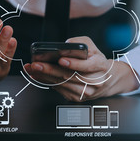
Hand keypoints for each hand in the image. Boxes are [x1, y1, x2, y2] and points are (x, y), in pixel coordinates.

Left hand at [25, 36, 139, 100]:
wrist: (107, 79)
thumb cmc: (96, 60)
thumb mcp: (93, 47)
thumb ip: (80, 43)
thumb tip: (65, 45)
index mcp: (100, 66)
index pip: (88, 66)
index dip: (74, 63)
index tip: (61, 60)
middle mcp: (95, 81)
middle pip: (70, 76)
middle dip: (50, 70)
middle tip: (36, 64)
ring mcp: (86, 92)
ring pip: (63, 84)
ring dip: (45, 77)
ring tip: (33, 69)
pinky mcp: (77, 98)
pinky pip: (60, 90)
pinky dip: (47, 82)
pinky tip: (38, 76)